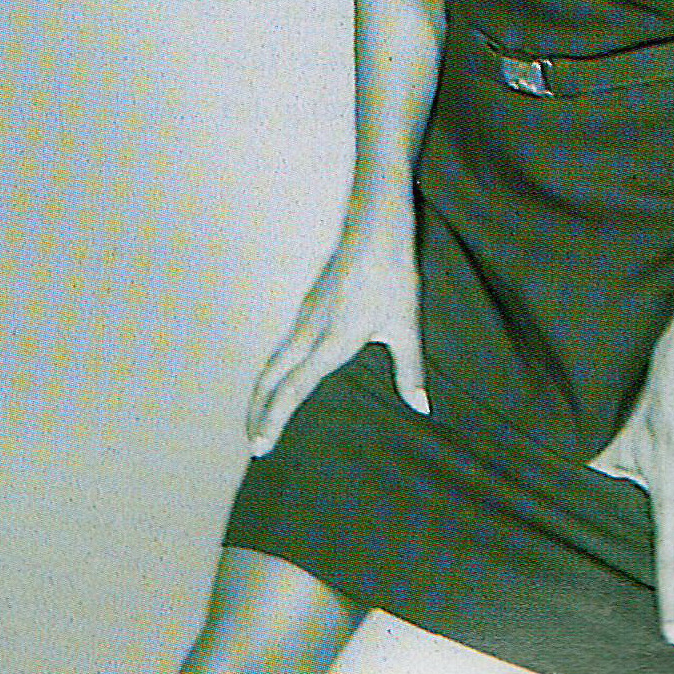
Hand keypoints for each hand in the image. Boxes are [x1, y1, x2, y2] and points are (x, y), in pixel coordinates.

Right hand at [245, 209, 426, 456]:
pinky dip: (275, 368)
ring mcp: (305, 313)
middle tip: (252, 443)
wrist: (376, 228)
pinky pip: (284, 343)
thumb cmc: (394, 277)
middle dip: (258, 410)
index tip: (260, 445)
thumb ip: (410, 370)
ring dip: (264, 389)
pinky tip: (283, 375)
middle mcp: (310, 329)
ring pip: (274, 358)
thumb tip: (420, 407)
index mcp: (331, 340)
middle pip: (271, 376)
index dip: (274, 418)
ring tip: (261, 415)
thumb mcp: (406, 326)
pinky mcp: (309, 303)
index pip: (294, 388)